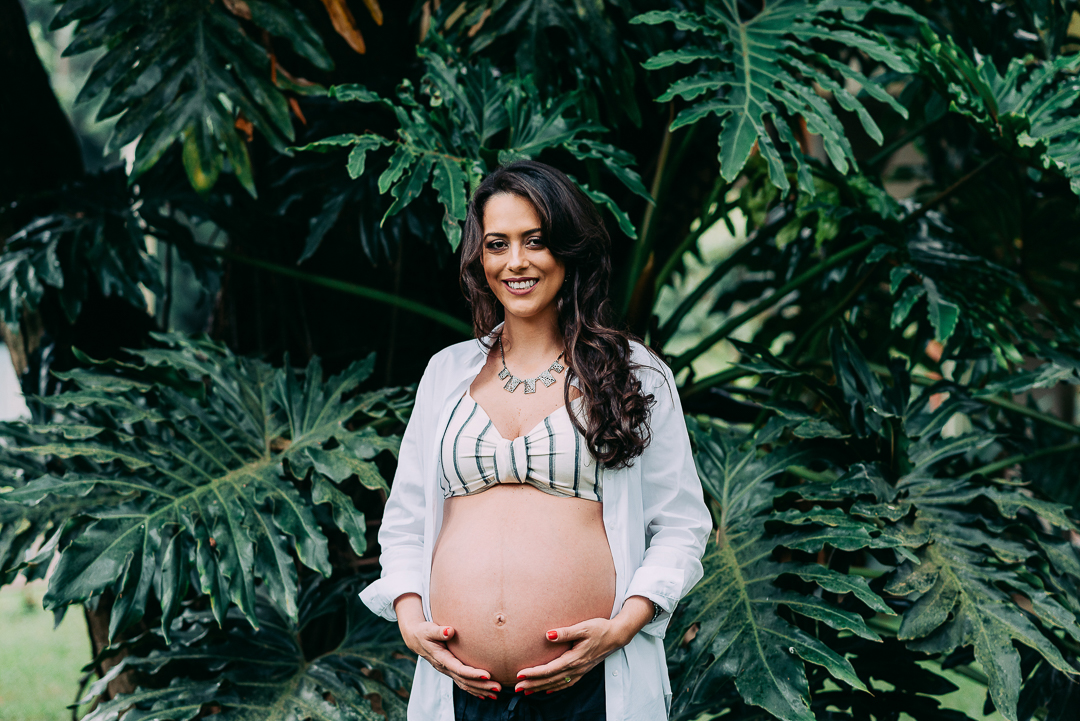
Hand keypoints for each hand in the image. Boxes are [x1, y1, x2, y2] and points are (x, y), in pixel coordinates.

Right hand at [401, 621, 500, 698]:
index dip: (473, 673)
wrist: (416, 639)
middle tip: (497, 688)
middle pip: (465, 681)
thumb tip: (450, 630)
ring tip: (496, 693)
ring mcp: (448, 671)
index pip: (459, 669)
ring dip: (480, 690)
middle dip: (481, 685)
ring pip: (465, 685)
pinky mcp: (450, 670)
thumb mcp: (429, 630)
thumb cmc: (423, 632)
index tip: (487, 675)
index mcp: (441, 658)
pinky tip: (484, 694)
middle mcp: (445, 668)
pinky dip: (473, 690)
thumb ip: (439, 631)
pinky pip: (463, 683)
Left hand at [513, 618, 627, 694]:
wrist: (617, 635)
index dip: (534, 673)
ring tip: (526, 692)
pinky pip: (567, 683)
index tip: (520, 675)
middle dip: (533, 685)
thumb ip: (565, 632)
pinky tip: (547, 690)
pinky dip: (555, 688)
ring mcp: (581, 671)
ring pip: (557, 684)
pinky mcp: (583, 670)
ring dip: (541, 688)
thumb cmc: (600, 628)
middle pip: (551, 680)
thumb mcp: (583, 627)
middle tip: (517, 688)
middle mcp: (577, 668)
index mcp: (575, 658)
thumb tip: (547, 635)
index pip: (550, 669)